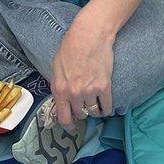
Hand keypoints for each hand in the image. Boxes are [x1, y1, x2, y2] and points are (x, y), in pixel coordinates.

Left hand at [50, 9, 115, 125]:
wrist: (89, 35)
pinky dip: (106, 109)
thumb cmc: (70, 47)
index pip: (63, 117)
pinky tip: (105, 107)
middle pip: (80, 114)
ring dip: (94, 110)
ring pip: (94, 112)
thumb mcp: (55, 67)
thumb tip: (60, 100)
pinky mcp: (105, 87)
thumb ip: (57, 85)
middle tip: (83, 107)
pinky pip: (107, 107)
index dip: (68, 125)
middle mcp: (74, 93)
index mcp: (59, 89)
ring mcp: (90, 91)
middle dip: (81, 112)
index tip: (71, 127)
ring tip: (94, 104)